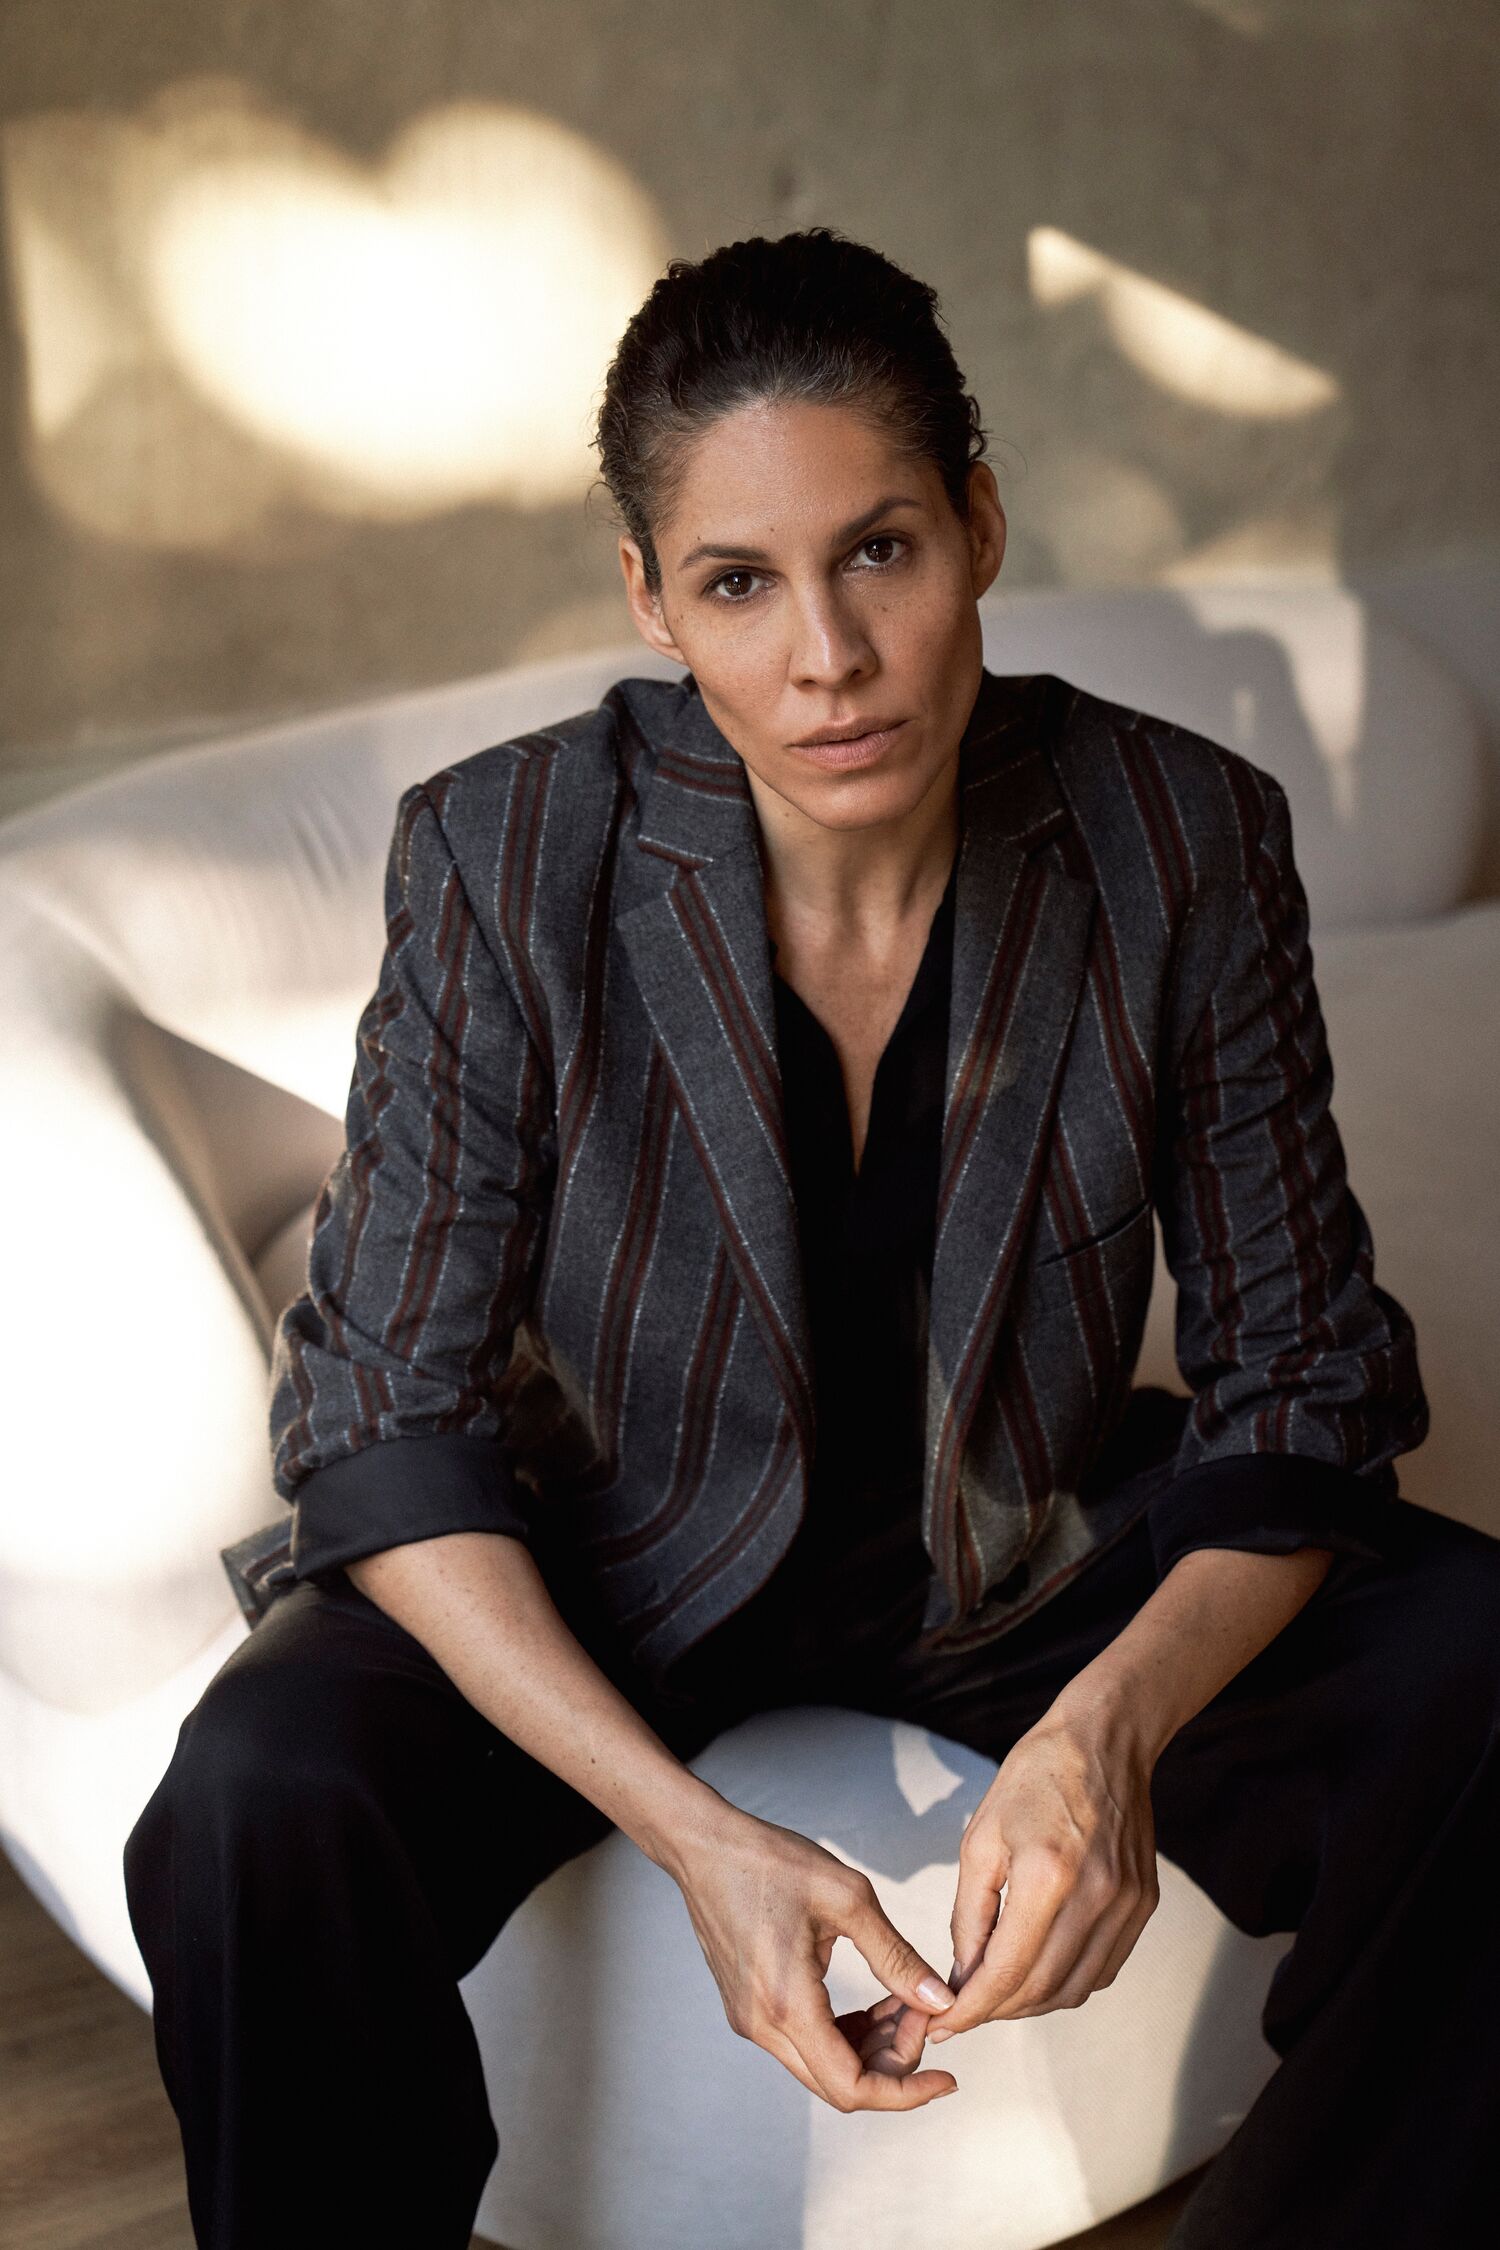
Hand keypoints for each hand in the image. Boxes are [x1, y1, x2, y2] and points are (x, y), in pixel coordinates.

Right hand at [672, 1801, 960, 2109]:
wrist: (705, 1847)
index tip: (946, 2077)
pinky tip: (874, 2003)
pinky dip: (846, 2034)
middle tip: (925, 2014)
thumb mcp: (848, 1898)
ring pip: (823, 2066)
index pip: (852, 2088)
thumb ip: (896, 1958)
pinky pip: (805, 2043)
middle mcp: (762, 2025)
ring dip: (872, 2048)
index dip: (906, 2092)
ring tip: (905, 2003)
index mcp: (787, 2003)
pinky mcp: (749, 2008)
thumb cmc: (771, 1862)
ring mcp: (750, 2020)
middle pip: (840, 2084)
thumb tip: (939, 2002)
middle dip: (895, 2062)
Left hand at [927, 1703, 1159, 2040]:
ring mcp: (1128, 1906)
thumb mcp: (981, 1839)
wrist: (1104, 1741)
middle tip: (963, 2013)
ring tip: (997, 1996)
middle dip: (996, 2011)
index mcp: (1048, 1876)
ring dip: (1032, 2004)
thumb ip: (970, 1915)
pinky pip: (1103, 1970)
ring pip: (1075, 1989)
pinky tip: (1040, 1972)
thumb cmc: (1035, 1779)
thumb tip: (964, 1977)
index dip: (971, 2009)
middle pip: (1042, 1989)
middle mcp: (1096, 1898)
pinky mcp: (1144, 1906)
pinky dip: (1068, 1984)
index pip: (1007, 1971)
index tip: (943, 2026)